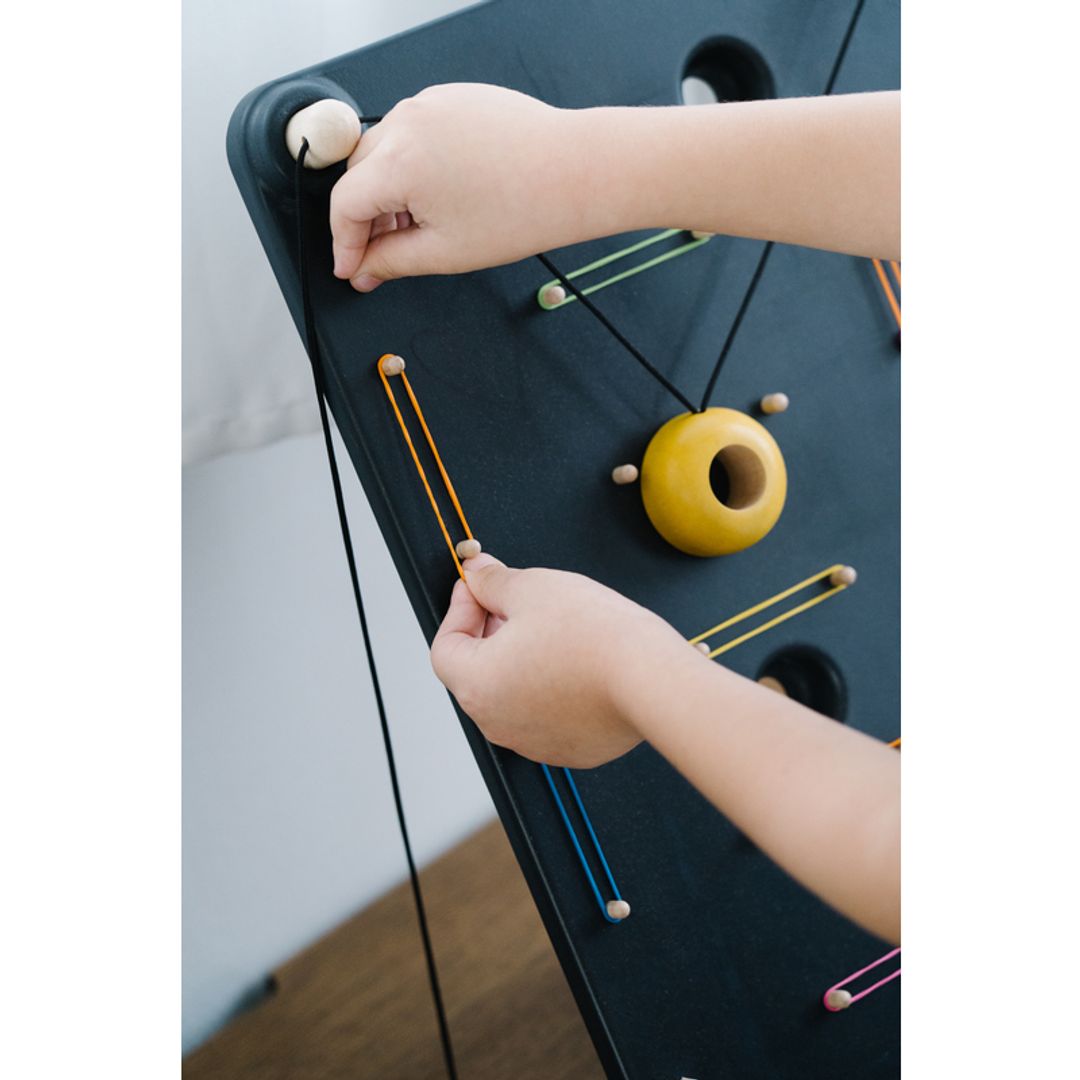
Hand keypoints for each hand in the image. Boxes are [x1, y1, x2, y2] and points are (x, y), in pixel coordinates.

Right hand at [329, 84, 603, 290]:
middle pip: (358, 173)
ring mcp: (429, 103)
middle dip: (364, 217)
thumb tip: (363, 270)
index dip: (343, 243)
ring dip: (387, 189)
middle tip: (382, 255)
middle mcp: (407, 123)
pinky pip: (414, 132)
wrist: (575, 173)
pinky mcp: (452, 97)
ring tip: (419, 226)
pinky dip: (413, 164)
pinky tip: (440, 195)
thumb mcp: (446, 252)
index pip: (344, 204)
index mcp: (399, 163)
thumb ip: (392, 262)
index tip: (351, 268)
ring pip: (384, 151)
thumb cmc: (522, 211)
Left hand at [430, 554, 688, 767]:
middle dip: (491, 632)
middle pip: (477, 671)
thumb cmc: (594, 637)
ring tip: (553, 630)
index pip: (445, 646)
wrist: (652, 680)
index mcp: (476, 685)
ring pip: (513, 694)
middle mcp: (497, 723)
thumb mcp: (531, 588)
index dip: (459, 610)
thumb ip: (493, 581)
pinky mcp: (570, 749)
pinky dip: (552, 687)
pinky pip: (547, 713)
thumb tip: (477, 574)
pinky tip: (577, 661)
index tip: (478, 588)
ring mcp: (534, 742)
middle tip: (516, 602)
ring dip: (522, 661)